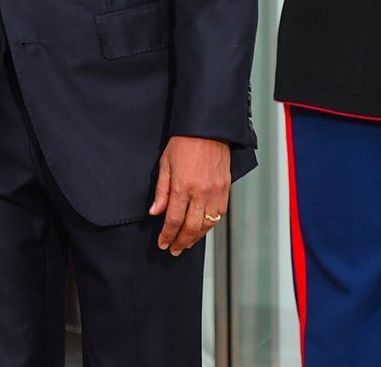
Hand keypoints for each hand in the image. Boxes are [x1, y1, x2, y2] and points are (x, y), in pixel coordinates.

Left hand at [149, 136, 229, 255]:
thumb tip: (155, 212)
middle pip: (190, 227)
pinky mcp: (225, 191)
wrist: (206, 130)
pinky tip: (202, 230)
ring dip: (196, 238)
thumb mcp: (165, 164)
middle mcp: (200, 193)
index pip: (173, 219)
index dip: (167, 235)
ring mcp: (215, 193)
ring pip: (206, 225)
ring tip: (186, 244)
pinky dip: (210, 226)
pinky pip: (218, 215)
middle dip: (181, 241)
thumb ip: (161, 191)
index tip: (163, 244)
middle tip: (174, 250)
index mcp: (182, 187)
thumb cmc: (183, 143)